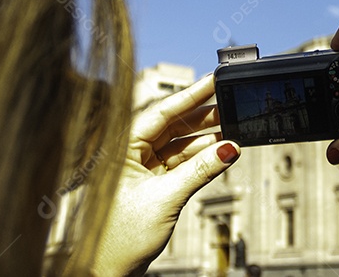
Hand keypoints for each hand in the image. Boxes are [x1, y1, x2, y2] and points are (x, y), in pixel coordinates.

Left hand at [92, 74, 239, 276]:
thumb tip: (230, 147)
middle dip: (203, 116)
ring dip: (204, 138)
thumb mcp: (166, 198)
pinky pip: (178, 163)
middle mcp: (130, 153)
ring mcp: (140, 169)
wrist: (105, 272)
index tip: (214, 80)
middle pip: (172, 124)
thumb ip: (200, 170)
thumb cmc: (119, 238)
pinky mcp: (150, 185)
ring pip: (177, 144)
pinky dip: (199, 158)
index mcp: (122, 147)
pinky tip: (219, 152)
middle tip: (231, 103)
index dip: (191, 94)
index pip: (161, 111)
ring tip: (232, 128)